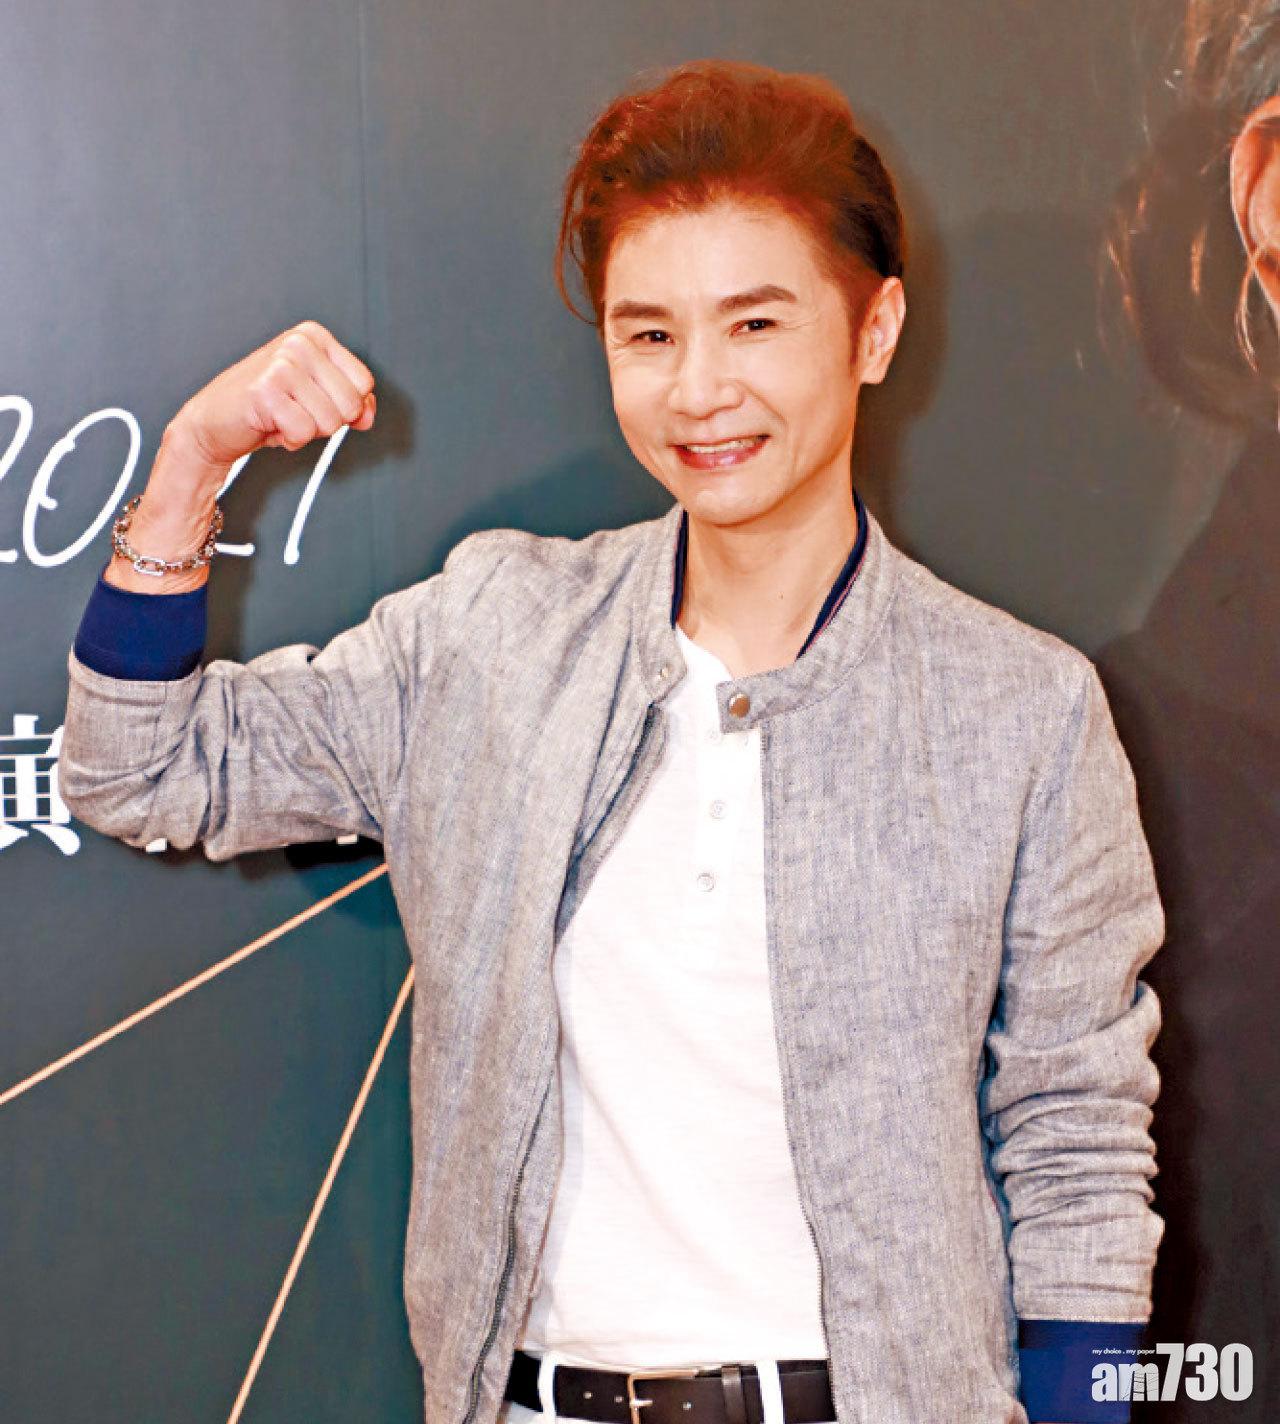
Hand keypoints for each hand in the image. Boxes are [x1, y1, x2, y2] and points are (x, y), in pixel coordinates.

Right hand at [170, 318, 375, 467]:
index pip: (364, 382)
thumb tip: (368, 414)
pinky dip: (290, 440)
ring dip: (306, 431)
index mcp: (314, 336)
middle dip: (326, 421)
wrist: (214, 422)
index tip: (315, 402)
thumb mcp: (316, 397)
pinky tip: (270, 424)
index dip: (346, 406)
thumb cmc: (266, 407)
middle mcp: (299, 343)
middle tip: (295, 412)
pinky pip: (304, 433)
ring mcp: (281, 364)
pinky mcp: (266, 391)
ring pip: (330, 422)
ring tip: (281, 417)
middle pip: (351, 404)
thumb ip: (351, 401)